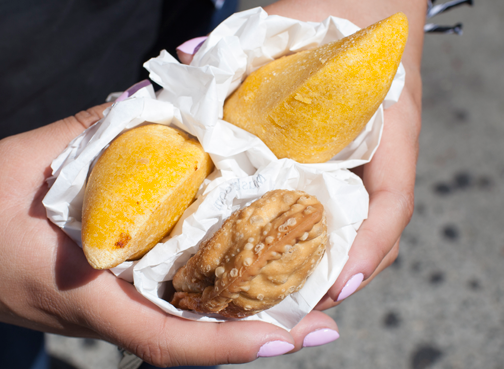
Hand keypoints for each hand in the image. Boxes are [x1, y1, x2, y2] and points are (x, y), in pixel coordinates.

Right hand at [0, 101, 341, 365]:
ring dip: (228, 315)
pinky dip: (189, 294)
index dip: (232, 343)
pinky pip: (146, 305)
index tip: (291, 338)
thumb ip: (93, 132)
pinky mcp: (80, 299)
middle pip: (183, 338)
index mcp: (79, 291)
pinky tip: (216, 268)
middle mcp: (91, 313)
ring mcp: (86, 313)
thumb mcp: (25, 159)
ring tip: (285, 291)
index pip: (166, 338)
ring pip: (169, 325)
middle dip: (251, 332)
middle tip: (316, 312)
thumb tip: (153, 106)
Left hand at [259, 0, 425, 308]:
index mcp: (386, 127)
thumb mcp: (295, 28)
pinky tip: (278, 254)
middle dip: (341, 273)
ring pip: (362, 229)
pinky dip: (318, 239)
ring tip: (283, 294)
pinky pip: (346, 212)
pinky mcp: (350, 166)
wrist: (356, 7)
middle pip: (377, 232)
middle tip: (294, 305)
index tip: (339, 284)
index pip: (392, 200)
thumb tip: (186, 58)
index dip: (368, 248)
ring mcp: (369, 165)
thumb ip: (240, 49)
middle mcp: (381, 155)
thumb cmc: (331, 21)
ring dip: (329, 264)